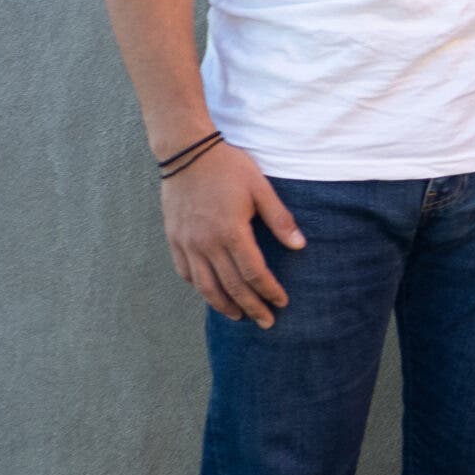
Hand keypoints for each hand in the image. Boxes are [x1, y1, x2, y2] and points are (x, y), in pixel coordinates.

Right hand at [160, 143, 303, 327]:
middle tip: (266, 322)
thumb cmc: (228, 167)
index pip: (253, 273)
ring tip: (239, 316)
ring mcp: (187, 243)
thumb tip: (300, 246)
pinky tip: (211, 293)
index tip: (281, 303)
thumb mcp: (261, 188)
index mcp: (231, 232)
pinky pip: (185, 272)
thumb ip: (280, 219)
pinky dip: (200, 287)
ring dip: (223, 304)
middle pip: (231, 286)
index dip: (269, 291)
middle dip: (251, 307)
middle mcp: (207, 243)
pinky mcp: (174, 239)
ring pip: (205, 286)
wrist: (187, 152)